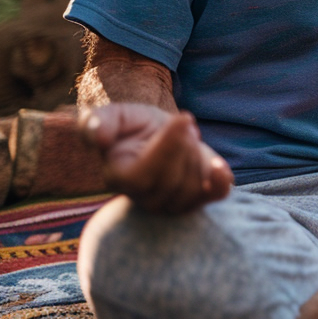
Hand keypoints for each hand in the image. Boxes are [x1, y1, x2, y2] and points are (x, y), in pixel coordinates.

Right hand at [79, 103, 232, 213]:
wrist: (160, 131)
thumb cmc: (134, 125)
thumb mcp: (115, 115)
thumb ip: (98, 122)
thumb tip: (97, 137)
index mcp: (119, 178)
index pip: (142, 177)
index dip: (166, 148)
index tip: (183, 118)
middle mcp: (144, 198)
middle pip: (171, 182)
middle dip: (183, 145)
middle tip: (183, 123)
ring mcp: (172, 203)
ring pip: (192, 188)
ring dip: (196, 154)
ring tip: (189, 136)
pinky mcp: (198, 197)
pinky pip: (214, 197)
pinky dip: (220, 182)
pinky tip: (218, 165)